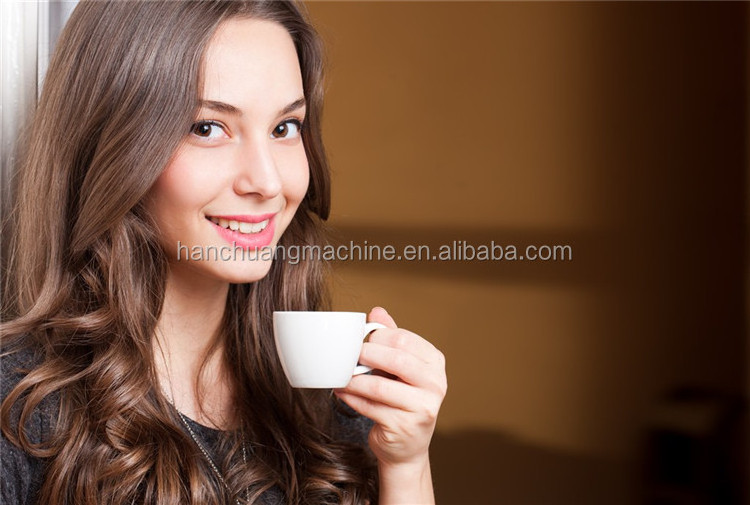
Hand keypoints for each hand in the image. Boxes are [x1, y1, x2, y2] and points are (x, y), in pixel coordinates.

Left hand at [334, 307, 446, 467]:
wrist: (406, 445)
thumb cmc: (401, 400)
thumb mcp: (400, 367)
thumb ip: (391, 338)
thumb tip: (377, 311)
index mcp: (434, 362)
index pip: (405, 339)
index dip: (378, 336)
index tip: (360, 339)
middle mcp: (435, 384)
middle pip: (397, 360)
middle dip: (367, 354)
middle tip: (348, 354)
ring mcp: (422, 407)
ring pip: (380, 386)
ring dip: (354, 379)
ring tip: (341, 374)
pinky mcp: (404, 427)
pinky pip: (370, 407)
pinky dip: (352, 397)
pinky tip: (342, 391)